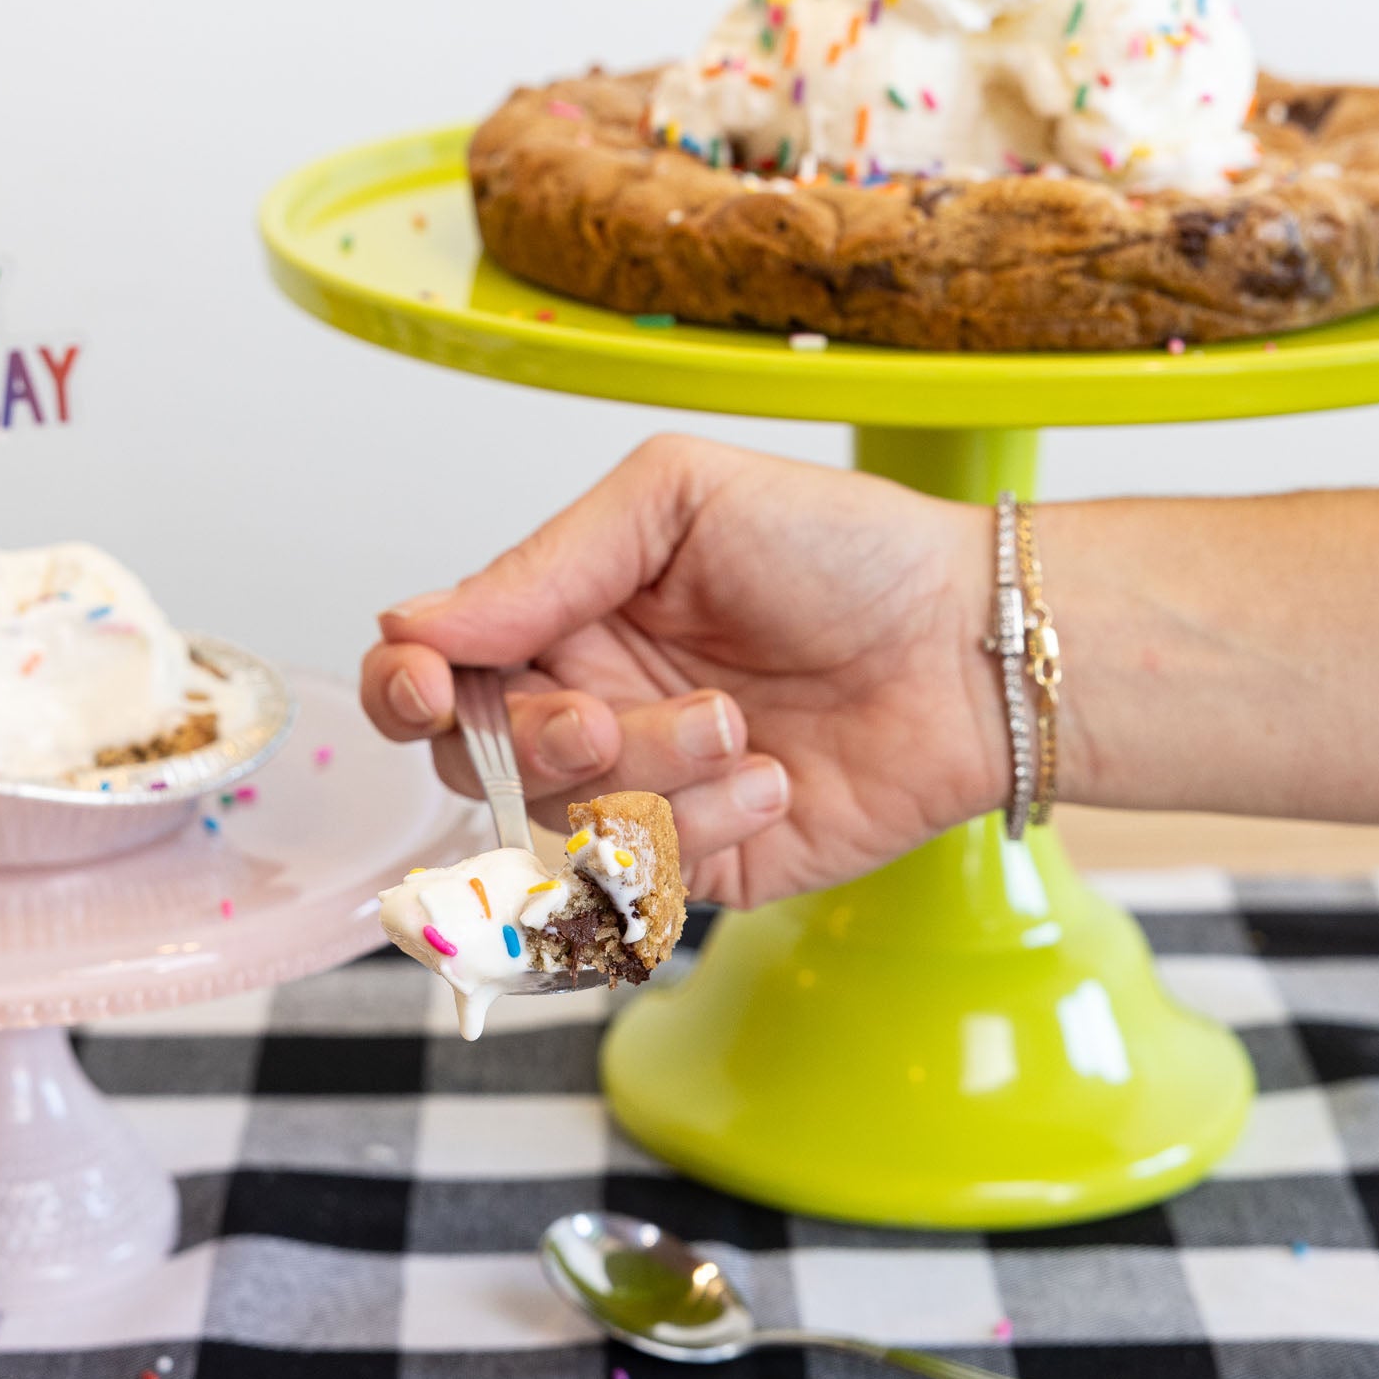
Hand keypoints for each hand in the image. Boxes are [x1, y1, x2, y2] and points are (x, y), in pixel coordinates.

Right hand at [360, 434, 1008, 906]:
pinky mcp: (703, 863)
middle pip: (481, 759)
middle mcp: (593, 703)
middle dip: (536, 742)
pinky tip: (772, 780)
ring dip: (645, 774)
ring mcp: (646, 788)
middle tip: (604, 710)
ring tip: (737, 725)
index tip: (425, 686)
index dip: (409, 684)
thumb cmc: (844, 551)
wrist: (969, 647)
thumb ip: (543, 563)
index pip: (443, 666)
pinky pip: (643, 878)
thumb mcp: (678, 501)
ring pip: (562, 822)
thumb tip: (415, 622)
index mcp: (570, 614)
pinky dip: (701, 829)